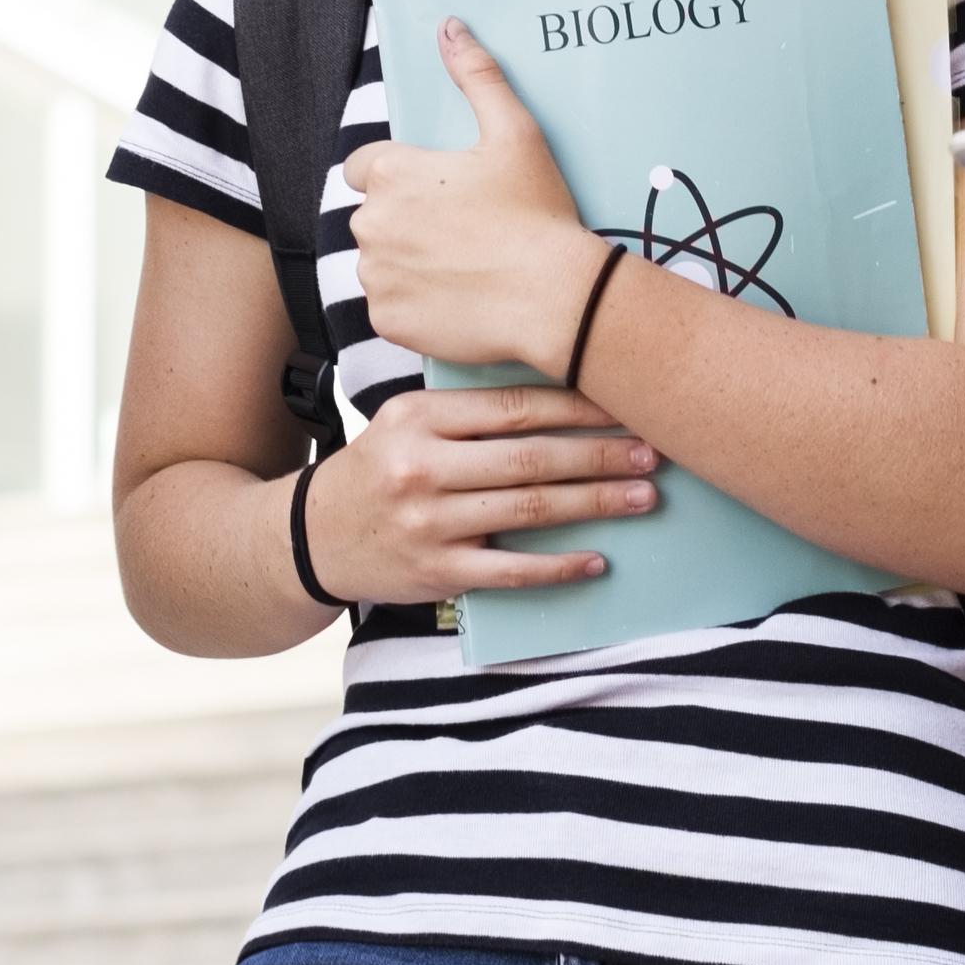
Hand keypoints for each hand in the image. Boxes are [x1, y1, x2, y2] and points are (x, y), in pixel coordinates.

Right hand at [301, 382, 663, 600]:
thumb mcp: (405, 422)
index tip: (624, 404)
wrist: (311, 538)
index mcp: (418, 417)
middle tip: (652, 452)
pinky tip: (597, 561)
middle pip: (530, 457)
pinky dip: (558, 567)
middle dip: (600, 454)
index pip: (512, 407)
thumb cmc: (377, 470)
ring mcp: (430, 523)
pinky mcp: (437, 572)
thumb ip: (467, 410)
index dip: (576, 405)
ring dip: (595, 503)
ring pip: (530, 509)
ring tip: (642, 497)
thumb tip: (561, 392)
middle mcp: (422, 467)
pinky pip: (511, 570)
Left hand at [342, 25, 617, 374]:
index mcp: (393, 173)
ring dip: (405, 263)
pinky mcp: (386, 321)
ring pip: (378, 263)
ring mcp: (376, 276)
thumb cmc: (536, 213)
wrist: (557, 298)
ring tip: (460, 267)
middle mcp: (372, 223)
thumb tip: (450, 27)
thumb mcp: (515, 132)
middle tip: (459, 231)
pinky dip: (412, 305)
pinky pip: (387, 308)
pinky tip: (454, 299)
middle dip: (404, 220)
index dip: (399, 176)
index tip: (436, 191)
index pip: (364, 167)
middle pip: (373, 216)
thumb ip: (477, 75)